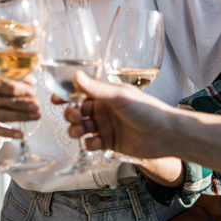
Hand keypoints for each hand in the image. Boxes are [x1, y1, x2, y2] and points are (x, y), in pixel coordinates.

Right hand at [61, 71, 178, 157]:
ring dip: (76, 130)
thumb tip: (75, 76)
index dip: (66, 96)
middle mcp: (103, 110)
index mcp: (105, 94)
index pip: (80, 93)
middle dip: (71, 114)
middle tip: (74, 116)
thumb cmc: (146, 110)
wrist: (165, 134)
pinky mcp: (109, 143)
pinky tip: (97, 142)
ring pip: (81, 128)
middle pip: (77, 111)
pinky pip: (91, 144)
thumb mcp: (119, 96)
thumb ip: (95, 89)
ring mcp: (106, 127)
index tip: (56, 99)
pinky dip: (90, 144)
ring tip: (79, 131)